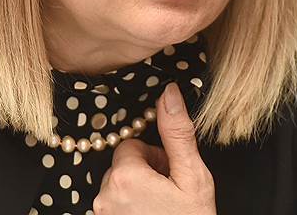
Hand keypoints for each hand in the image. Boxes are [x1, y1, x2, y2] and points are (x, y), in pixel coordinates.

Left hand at [93, 82, 215, 214]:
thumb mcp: (193, 177)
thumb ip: (178, 133)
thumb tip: (169, 93)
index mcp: (126, 177)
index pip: (130, 146)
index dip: (154, 156)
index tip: (170, 174)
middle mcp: (105, 196)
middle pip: (122, 166)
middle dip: (145, 173)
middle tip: (169, 193)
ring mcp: (103, 214)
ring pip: (118, 187)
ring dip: (137, 192)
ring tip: (162, 208)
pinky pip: (114, 206)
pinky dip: (131, 208)